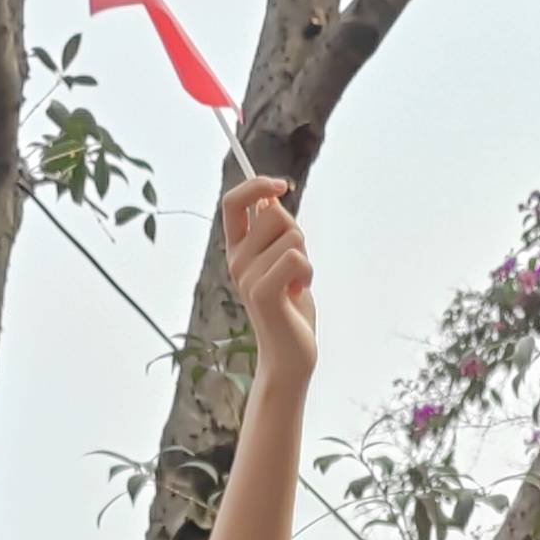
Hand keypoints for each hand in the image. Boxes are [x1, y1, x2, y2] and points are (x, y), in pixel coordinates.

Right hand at [222, 175, 315, 391]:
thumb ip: (276, 233)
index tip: (281, 185)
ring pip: (292, 236)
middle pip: (273, 214)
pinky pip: (296, 257)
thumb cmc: (290, 308)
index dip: (255, 184)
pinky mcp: (263, 292)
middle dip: (295, 233)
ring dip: (305, 258)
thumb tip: (271, 197)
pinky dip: (307, 273)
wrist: (289, 355)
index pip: (232, 202)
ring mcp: (247, 277)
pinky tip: (298, 292)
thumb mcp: (282, 262)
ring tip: (295, 284)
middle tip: (293, 267)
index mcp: (237, 250)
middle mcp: (236, 261)